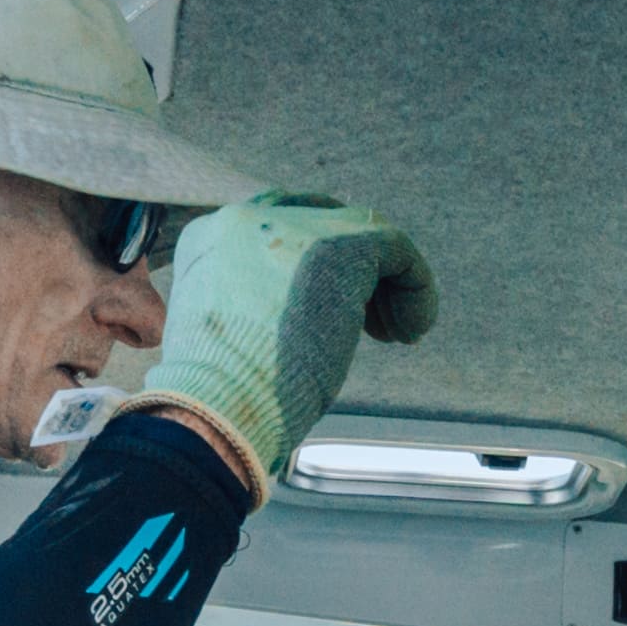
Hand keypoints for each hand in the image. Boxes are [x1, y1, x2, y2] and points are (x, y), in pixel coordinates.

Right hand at [127, 192, 438, 489]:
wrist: (220, 406)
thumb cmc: (224, 398)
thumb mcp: (228, 337)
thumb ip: (254, 306)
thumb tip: (295, 319)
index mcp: (211, 239)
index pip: (279, 230)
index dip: (316, 270)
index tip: (334, 319)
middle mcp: (246, 219)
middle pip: (322, 219)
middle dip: (354, 268)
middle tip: (371, 325)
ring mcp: (291, 224)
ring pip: (363, 231)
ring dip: (386, 283)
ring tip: (396, 333)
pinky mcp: (339, 244)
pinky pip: (397, 248)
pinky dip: (415, 288)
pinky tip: (412, 330)